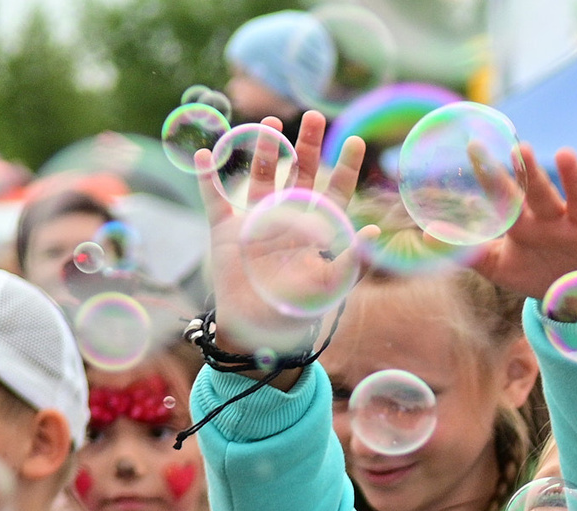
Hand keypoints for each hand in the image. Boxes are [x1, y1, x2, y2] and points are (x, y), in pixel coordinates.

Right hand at [192, 111, 371, 370]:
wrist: (260, 328)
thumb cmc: (300, 310)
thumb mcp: (330, 286)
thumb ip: (350, 261)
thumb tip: (372, 234)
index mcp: (316, 230)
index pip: (336, 191)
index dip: (346, 167)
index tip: (356, 140)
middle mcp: (288, 218)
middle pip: (299, 173)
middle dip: (307, 145)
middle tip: (315, 117)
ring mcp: (255, 220)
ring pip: (260, 176)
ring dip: (263, 150)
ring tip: (269, 124)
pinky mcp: (226, 230)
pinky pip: (214, 198)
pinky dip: (206, 177)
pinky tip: (205, 154)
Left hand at [468, 145, 576, 305]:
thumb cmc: (538, 274)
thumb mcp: (501, 267)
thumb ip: (467, 251)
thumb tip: (425, 236)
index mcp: (526, 224)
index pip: (506, 198)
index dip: (491, 177)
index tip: (474, 149)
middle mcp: (554, 220)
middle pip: (540, 195)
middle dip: (531, 174)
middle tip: (519, 149)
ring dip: (573, 179)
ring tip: (567, 155)